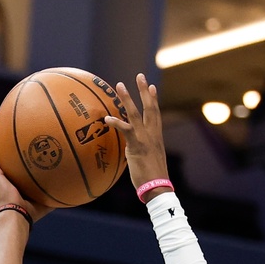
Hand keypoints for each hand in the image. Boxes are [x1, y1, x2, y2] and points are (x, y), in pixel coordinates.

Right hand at [0, 125, 53, 221]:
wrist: (18, 215)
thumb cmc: (32, 212)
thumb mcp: (47, 199)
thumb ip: (56, 191)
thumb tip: (72, 186)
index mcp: (13, 181)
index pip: (13, 165)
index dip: (15, 155)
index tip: (20, 144)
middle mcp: (3, 176)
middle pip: (1, 156)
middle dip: (2, 143)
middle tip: (6, 130)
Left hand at [105, 74, 169, 193]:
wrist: (157, 187)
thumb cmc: (152, 178)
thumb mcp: (149, 160)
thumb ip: (141, 150)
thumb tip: (133, 151)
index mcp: (157, 137)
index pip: (156, 114)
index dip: (154, 99)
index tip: (152, 86)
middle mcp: (153, 135)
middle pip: (150, 108)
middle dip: (145, 91)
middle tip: (140, 76)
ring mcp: (145, 139)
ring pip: (136, 114)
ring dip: (128, 99)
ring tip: (120, 85)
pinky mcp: (137, 146)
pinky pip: (125, 131)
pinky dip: (116, 123)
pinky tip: (107, 118)